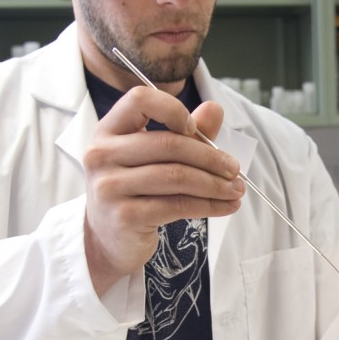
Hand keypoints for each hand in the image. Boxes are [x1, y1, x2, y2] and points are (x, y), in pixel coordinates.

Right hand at [83, 86, 243, 293]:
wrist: (108, 239)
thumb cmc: (134, 191)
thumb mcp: (154, 158)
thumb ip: (186, 133)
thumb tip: (215, 108)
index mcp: (108, 130)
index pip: (140, 100)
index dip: (173, 109)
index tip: (194, 129)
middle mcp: (102, 154)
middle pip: (169, 143)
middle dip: (210, 157)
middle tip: (234, 169)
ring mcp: (110, 186)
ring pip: (176, 176)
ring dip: (215, 184)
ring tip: (236, 190)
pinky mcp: (124, 216)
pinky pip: (177, 205)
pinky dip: (208, 205)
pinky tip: (225, 207)